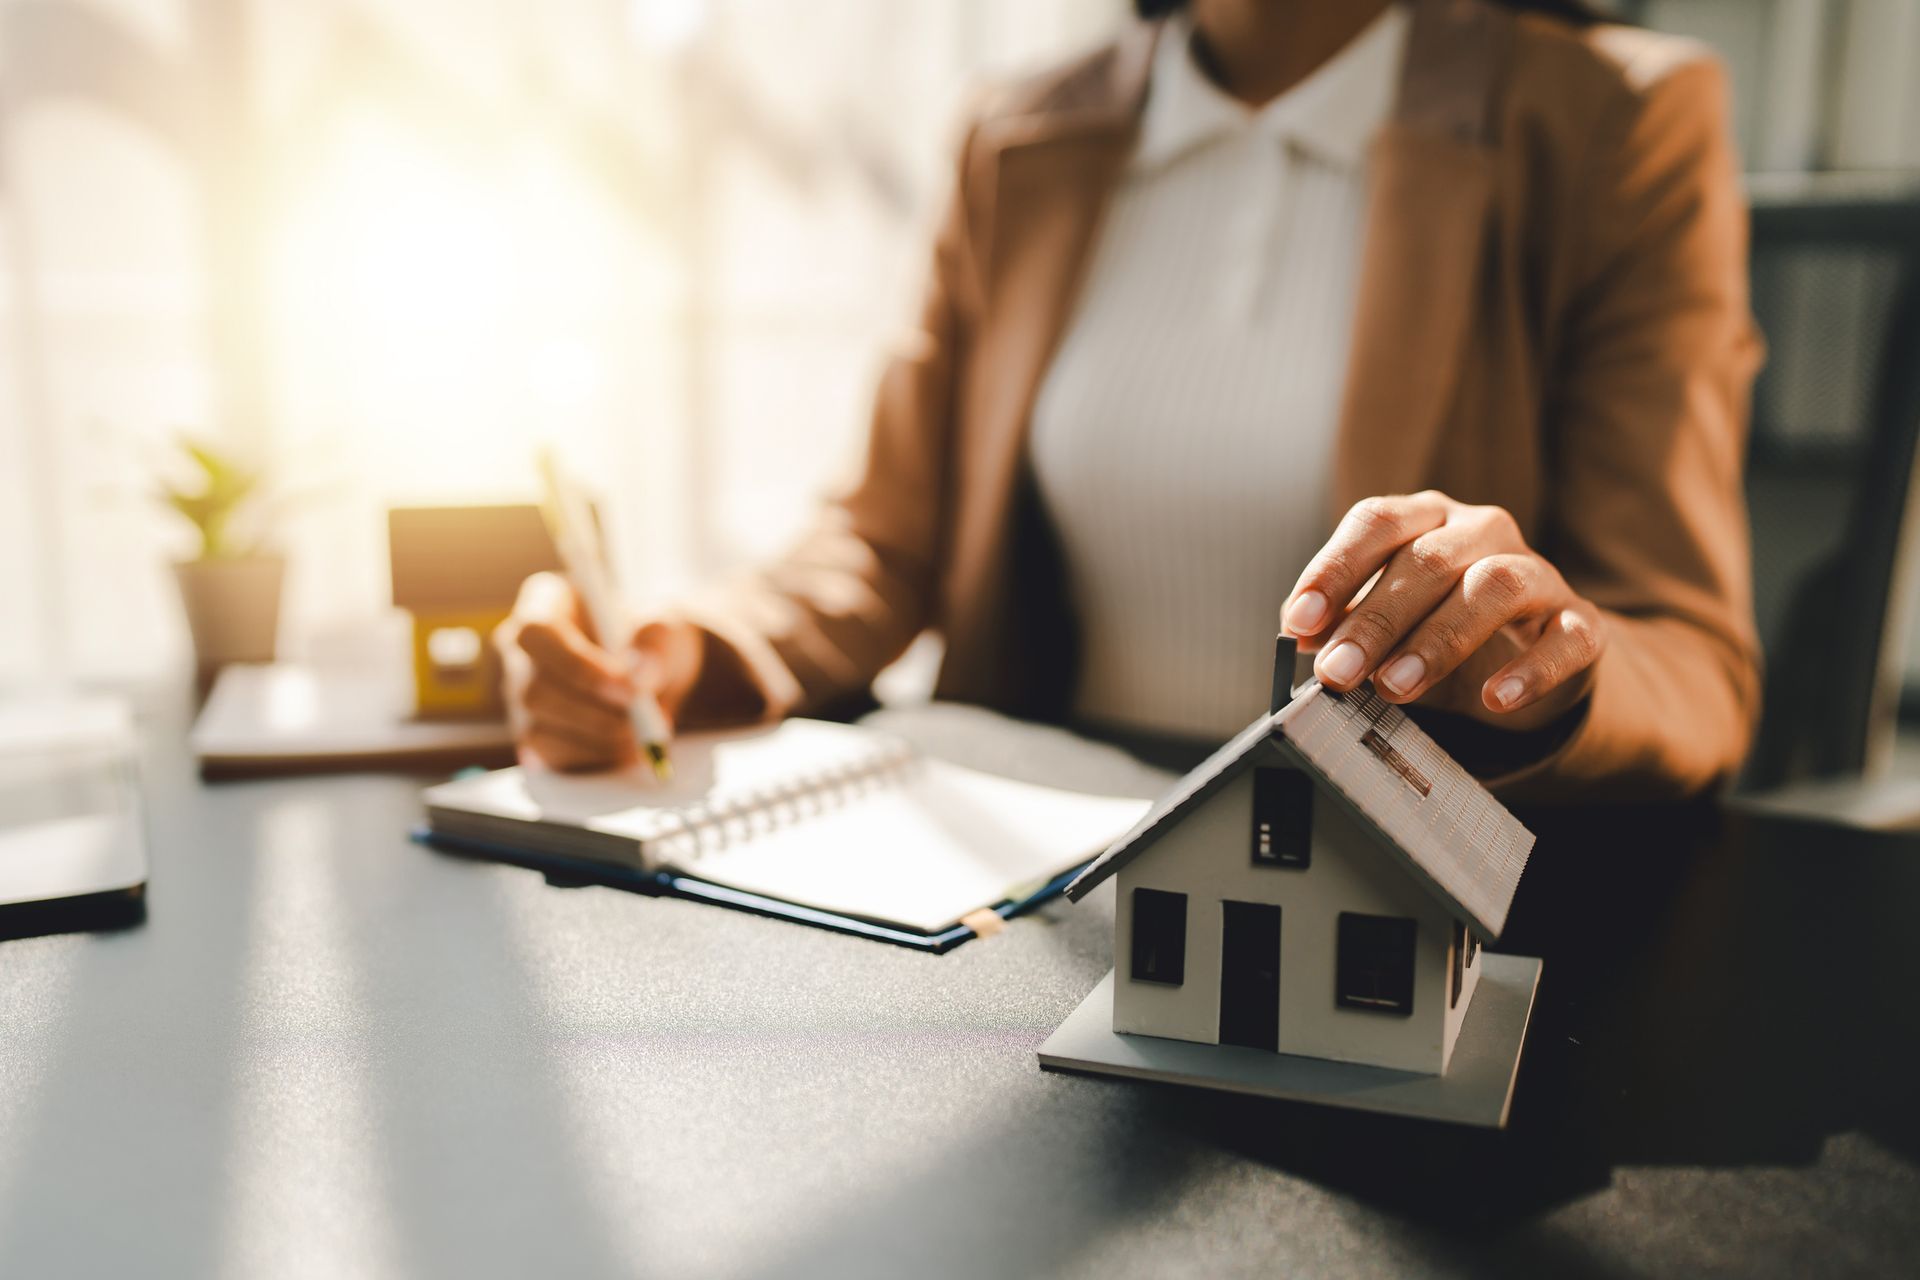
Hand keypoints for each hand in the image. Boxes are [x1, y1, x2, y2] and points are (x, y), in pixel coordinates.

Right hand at [495, 572, 702, 771]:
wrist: (654, 672)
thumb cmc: (650, 637)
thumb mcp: (665, 627)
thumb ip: (655, 645)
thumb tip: (640, 677)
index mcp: (544, 603)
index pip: (537, 634)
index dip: (576, 664)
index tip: (626, 686)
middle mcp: (520, 651)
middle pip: (535, 690)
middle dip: (594, 713)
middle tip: (645, 720)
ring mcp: (521, 695)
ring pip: (538, 729)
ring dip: (597, 739)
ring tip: (645, 734)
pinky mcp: (535, 733)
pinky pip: (550, 756)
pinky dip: (593, 757)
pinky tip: (627, 748)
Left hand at [1281, 492, 1604, 731]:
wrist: (1532, 657)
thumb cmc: (1437, 629)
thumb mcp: (1385, 625)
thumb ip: (1343, 623)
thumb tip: (1302, 639)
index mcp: (1427, 519)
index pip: (1377, 523)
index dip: (1334, 570)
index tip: (1298, 623)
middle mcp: (1482, 531)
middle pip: (1428, 560)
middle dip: (1376, 619)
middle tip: (1338, 672)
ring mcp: (1537, 572)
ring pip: (1495, 585)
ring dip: (1440, 638)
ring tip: (1395, 686)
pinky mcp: (1580, 622)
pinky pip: (1565, 638)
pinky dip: (1531, 669)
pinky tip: (1494, 698)